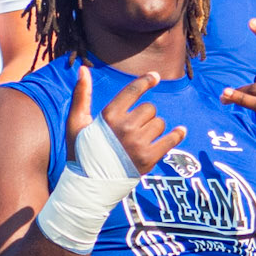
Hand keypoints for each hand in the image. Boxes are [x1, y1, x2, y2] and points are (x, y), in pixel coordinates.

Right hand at [65, 64, 185, 175]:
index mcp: (108, 116)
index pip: (133, 91)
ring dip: (154, 128)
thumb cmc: (80, 152)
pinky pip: (170, 140)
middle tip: (134, 127)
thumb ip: (81, 94)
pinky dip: (177, 135)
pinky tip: (180, 131)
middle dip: (145, 115)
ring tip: (141, 139)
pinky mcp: (148, 159)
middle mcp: (125, 128)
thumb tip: (83, 68)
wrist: (87, 186)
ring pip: (159, 123)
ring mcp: (137, 144)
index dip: (146, 81)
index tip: (155, 76)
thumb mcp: (75, 122)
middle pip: (149, 109)